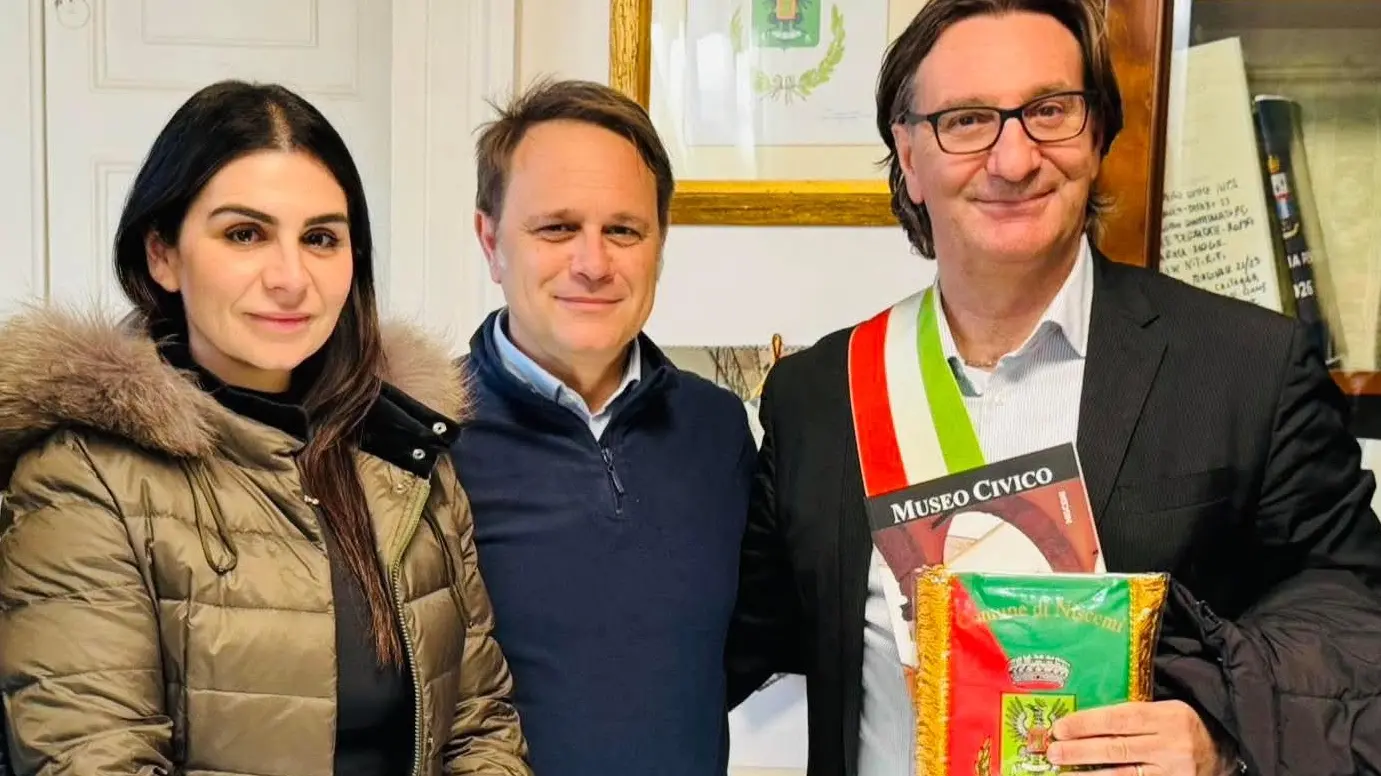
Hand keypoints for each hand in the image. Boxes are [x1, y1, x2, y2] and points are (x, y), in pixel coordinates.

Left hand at [1046, 700, 1229, 775]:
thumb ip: (1131, 715)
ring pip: (1123, 775)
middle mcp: (1172, 745)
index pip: (1120, 719)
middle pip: (1118, 749)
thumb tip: (1081, 720)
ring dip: (1089, 775)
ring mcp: (1174, 772)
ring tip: (1063, 772)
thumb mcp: (1164, 710)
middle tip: (1053, 751)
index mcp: (1168, 716)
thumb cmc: (1181, 726)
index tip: (1060, 727)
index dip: (1087, 724)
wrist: (1223, 751)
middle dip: (1081, 751)